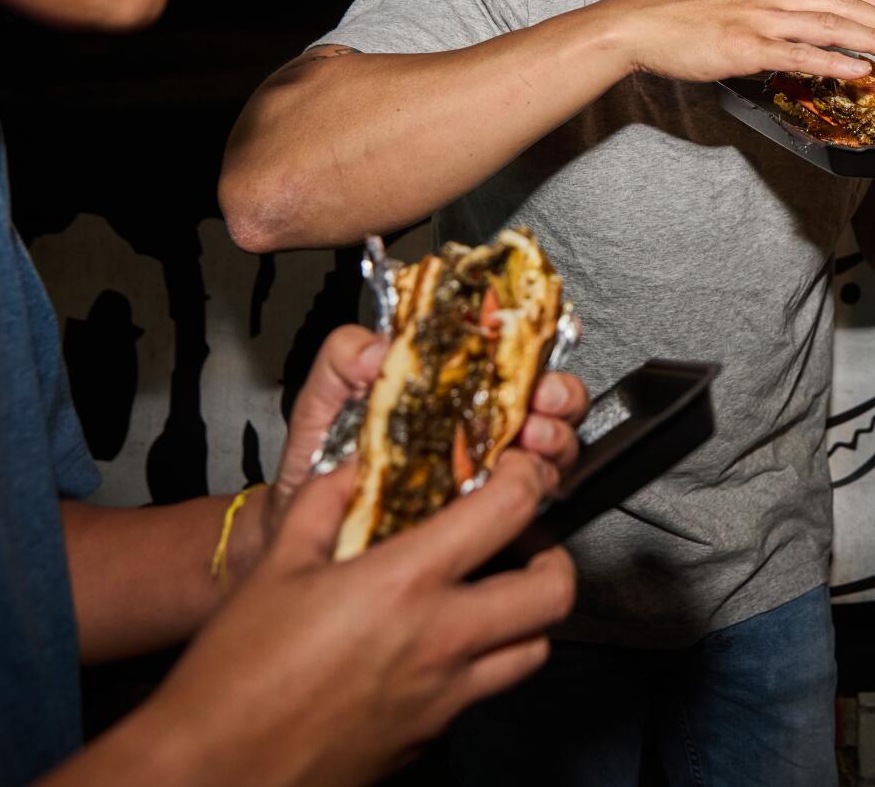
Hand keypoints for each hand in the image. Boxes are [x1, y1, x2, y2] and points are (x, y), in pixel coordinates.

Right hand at [130, 451, 573, 784]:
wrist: (214, 770)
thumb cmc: (234, 676)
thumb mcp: (275, 569)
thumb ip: (320, 507)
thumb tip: (349, 474)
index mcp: (403, 585)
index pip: (507, 512)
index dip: (527, 478)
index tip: (519, 469)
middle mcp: (439, 642)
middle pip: (552, 594)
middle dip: (552, 557)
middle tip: (525, 541)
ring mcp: (441, 697)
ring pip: (532, 652)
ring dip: (527, 619)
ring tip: (494, 595)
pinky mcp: (428, 739)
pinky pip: (480, 695)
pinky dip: (478, 666)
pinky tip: (438, 649)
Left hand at [263, 329, 589, 564]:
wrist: (315, 532)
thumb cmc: (321, 463)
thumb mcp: (324, 399)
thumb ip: (344, 359)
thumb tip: (376, 348)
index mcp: (455, 382)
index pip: (513, 351)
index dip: (535, 343)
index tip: (534, 346)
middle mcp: (486, 422)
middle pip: (551, 397)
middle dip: (559, 396)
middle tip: (541, 401)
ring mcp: (496, 467)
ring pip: (555, 445)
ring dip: (556, 440)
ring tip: (532, 444)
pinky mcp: (496, 514)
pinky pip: (537, 500)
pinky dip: (543, 490)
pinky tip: (526, 488)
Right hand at [612, 0, 874, 81]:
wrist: (638, 25)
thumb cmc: (677, 19)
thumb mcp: (726, 2)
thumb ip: (759, 8)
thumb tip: (784, 23)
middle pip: (837, 4)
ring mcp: (758, 19)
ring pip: (827, 25)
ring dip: (870, 38)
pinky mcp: (746, 46)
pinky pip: (800, 54)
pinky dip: (834, 61)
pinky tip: (858, 69)